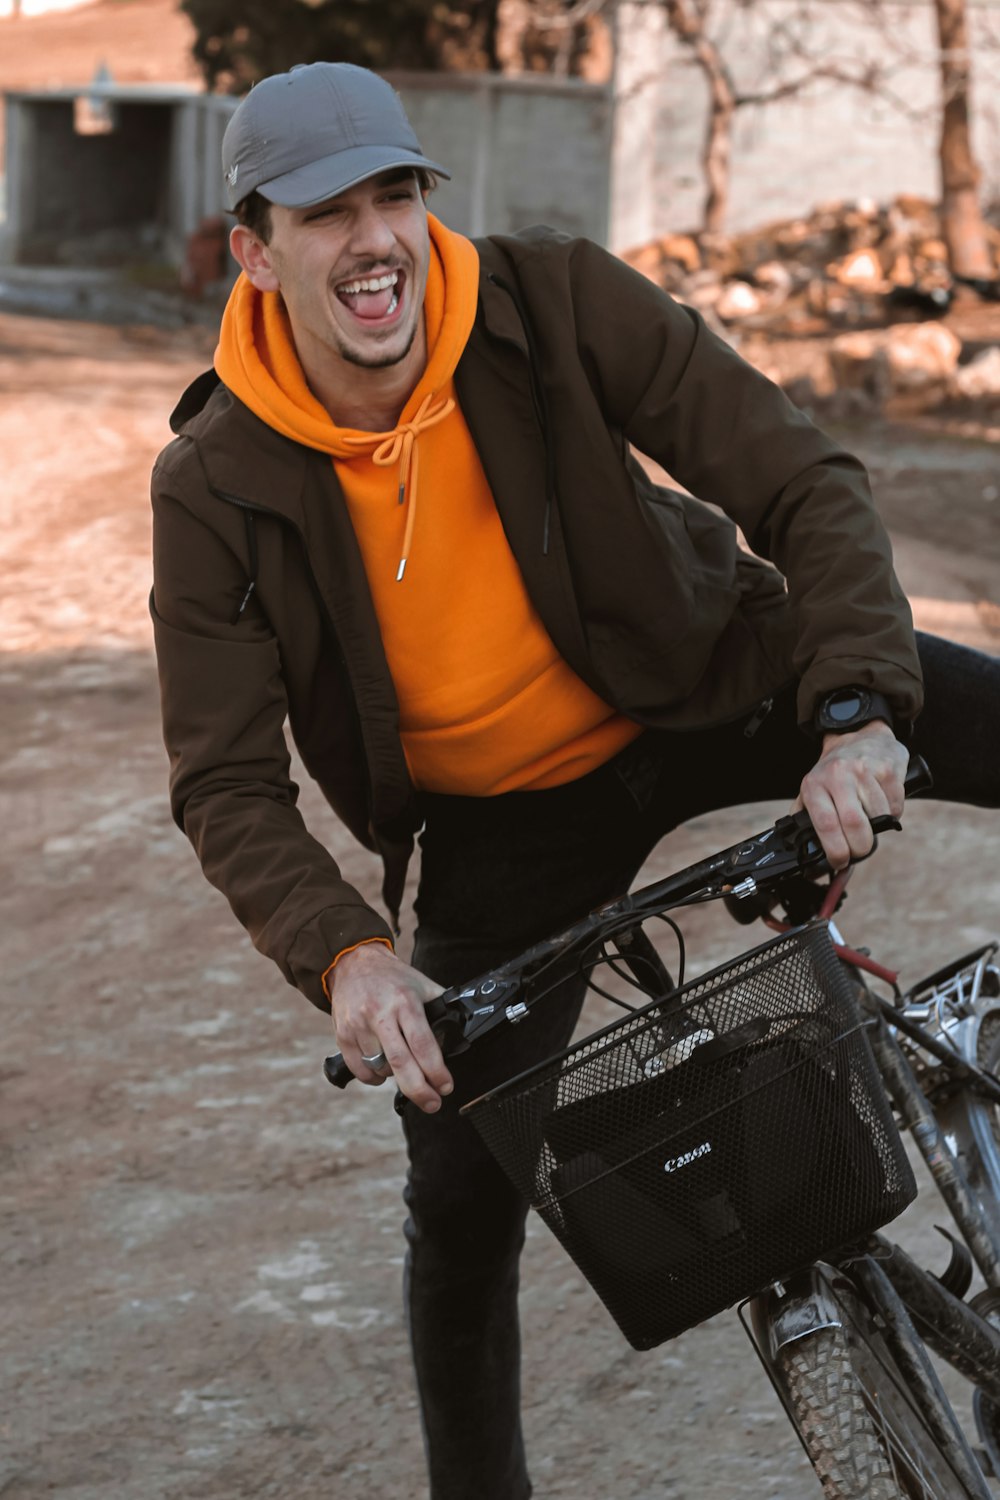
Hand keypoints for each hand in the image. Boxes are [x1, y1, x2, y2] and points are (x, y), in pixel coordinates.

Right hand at [329, 944, 451, 1112]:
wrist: (353, 963)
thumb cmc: (392, 977)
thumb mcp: (422, 984)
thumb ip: (441, 1005)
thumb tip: (460, 1030)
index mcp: (404, 1002)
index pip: (423, 1044)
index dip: (436, 1071)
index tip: (445, 1086)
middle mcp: (380, 1014)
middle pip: (401, 1063)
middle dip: (419, 1090)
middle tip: (433, 1103)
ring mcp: (358, 1025)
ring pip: (380, 1068)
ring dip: (396, 1077)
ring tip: (406, 1070)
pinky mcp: (342, 1034)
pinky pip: (360, 1069)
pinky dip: (374, 1078)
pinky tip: (383, 1071)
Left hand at [791, 720, 908, 869]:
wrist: (858, 734)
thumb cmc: (834, 773)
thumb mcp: (813, 793)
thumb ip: (810, 825)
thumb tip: (816, 866)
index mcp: (814, 785)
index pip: (825, 825)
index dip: (836, 851)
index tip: (840, 861)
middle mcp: (837, 775)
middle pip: (854, 824)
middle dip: (860, 848)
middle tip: (860, 851)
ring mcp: (864, 770)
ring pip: (879, 816)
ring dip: (879, 829)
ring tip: (871, 821)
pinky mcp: (888, 768)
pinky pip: (895, 805)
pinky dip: (893, 814)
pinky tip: (883, 804)